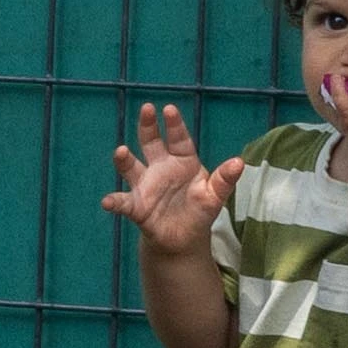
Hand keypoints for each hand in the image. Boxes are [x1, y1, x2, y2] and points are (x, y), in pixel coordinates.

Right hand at [101, 106, 226, 256]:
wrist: (183, 238)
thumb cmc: (200, 211)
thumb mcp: (215, 196)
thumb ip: (224, 180)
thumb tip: (239, 162)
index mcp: (182, 162)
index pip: (179, 139)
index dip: (174, 125)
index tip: (169, 109)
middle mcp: (160, 168)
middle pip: (151, 143)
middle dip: (148, 126)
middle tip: (146, 109)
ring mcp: (146, 185)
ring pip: (132, 168)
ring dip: (124, 160)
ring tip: (121, 152)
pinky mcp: (136, 206)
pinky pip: (123, 202)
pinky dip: (114, 202)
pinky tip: (108, 202)